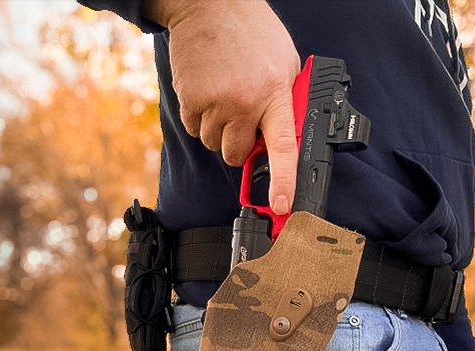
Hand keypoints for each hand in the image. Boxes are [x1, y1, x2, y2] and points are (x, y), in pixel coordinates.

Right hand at [146, 0, 300, 213]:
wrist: (211, 4)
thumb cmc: (252, 33)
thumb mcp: (284, 64)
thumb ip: (284, 104)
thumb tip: (284, 144)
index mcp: (274, 93)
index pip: (282, 147)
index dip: (283, 181)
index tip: (282, 206)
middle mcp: (244, 102)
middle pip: (236, 155)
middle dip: (239, 144)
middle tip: (242, 115)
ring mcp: (214, 102)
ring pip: (213, 144)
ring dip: (218, 128)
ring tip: (225, 94)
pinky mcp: (190, 99)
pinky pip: (193, 129)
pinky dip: (199, 117)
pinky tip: (208, 91)